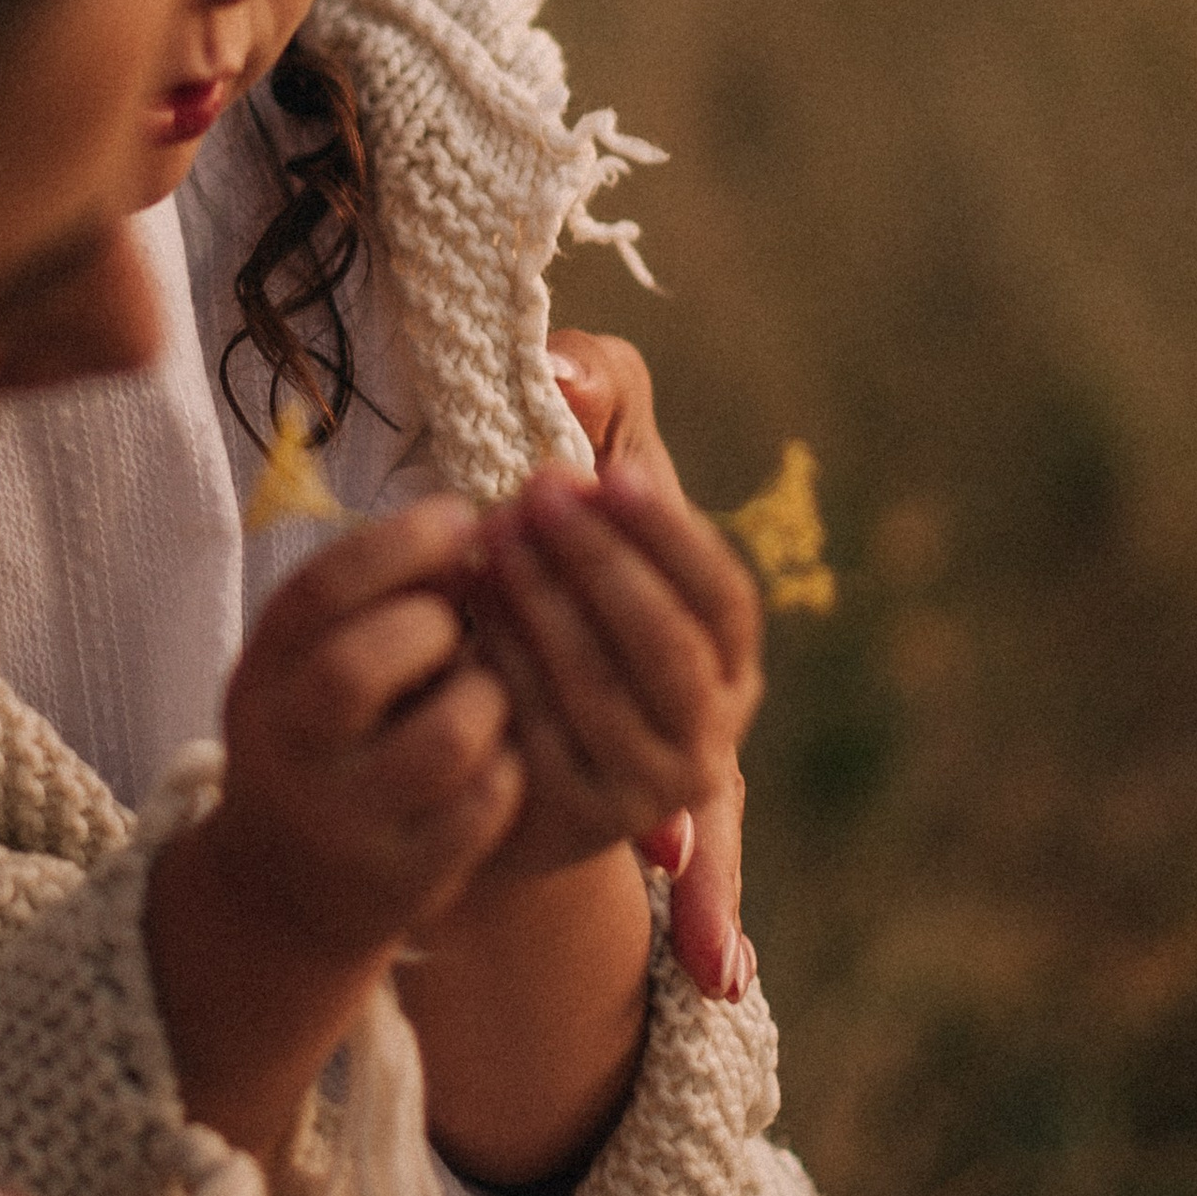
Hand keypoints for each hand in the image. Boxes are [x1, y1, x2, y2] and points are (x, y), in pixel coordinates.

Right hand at [207, 495, 522, 962]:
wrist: (288, 885)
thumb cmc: (325, 733)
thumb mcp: (312, 659)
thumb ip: (373, 597)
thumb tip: (474, 533)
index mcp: (263, 675)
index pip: (318, 592)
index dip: (400, 543)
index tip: (460, 517)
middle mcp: (288, 750)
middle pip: (358, 668)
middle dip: (433, 628)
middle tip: (453, 628)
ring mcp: (343, 820)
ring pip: (446, 739)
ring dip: (486, 697)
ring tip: (481, 693)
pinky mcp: (404, 877)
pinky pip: (487, 804)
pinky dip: (507, 765)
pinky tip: (494, 754)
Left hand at [546, 343, 756, 996]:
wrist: (487, 728)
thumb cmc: (554, 575)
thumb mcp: (585, 487)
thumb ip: (596, 397)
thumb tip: (565, 373)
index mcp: (731, 660)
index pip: (726, 600)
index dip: (673, 539)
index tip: (610, 474)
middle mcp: (707, 735)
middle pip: (668, 651)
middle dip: (603, 568)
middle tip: (534, 495)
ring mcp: (643, 790)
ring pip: (604, 697)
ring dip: (549, 611)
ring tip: (493, 537)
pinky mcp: (570, 822)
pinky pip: (539, 739)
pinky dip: (505, 669)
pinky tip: (466, 608)